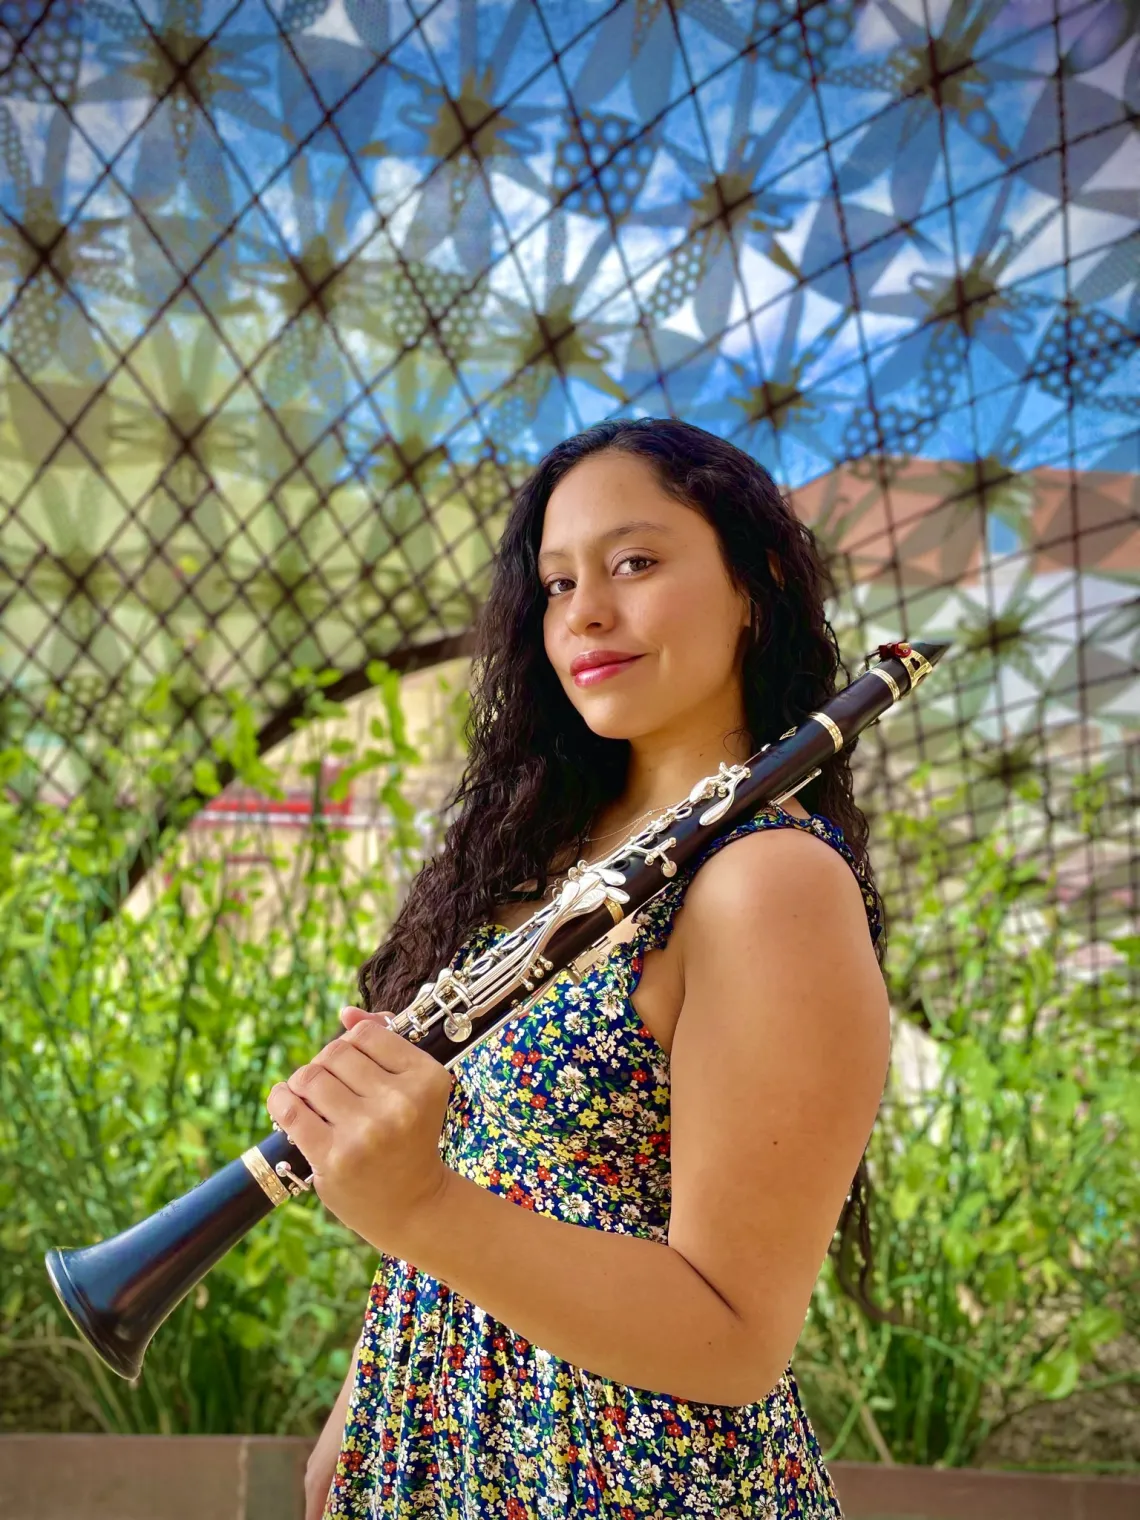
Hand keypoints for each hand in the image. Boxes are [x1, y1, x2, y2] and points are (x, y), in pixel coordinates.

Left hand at [266, 1008, 454, 1254]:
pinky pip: (289, 1109)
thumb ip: (385, 1043)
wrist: (412, 1205)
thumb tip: (346, 1012)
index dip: (352, 1044)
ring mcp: (365, 1132)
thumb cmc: (409, 1139)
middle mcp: (399, 1103)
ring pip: (310, 1077)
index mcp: (426, 1079)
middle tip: (330, 1086)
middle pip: (335, 1053)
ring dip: (302, 1083)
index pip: (368, 1034)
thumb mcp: (412, 1088)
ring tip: (310, 1098)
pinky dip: (280, 1099)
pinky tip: (285, 1101)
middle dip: (325, 1063)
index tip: (353, 1065)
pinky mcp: (333, 1158)